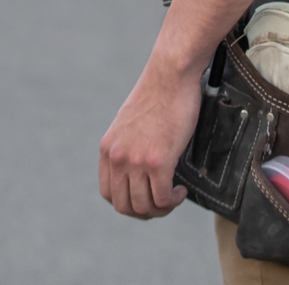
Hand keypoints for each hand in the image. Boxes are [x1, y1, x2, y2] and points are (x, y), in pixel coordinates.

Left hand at [98, 56, 199, 218]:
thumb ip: (128, 146)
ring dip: (162, 209)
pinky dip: (173, 201)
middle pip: (124, 206)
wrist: (170, 75)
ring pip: (144, 206)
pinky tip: (181, 191)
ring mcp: (135, 160)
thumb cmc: (157, 96)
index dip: (128, 203)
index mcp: (107, 148)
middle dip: (145, 212)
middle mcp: (117, 157)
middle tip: (163, 203)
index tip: (146, 197)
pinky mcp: (157, 160)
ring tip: (174, 196)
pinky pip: (163, 198)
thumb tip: (138, 170)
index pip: (108, 194)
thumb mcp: (130, 124)